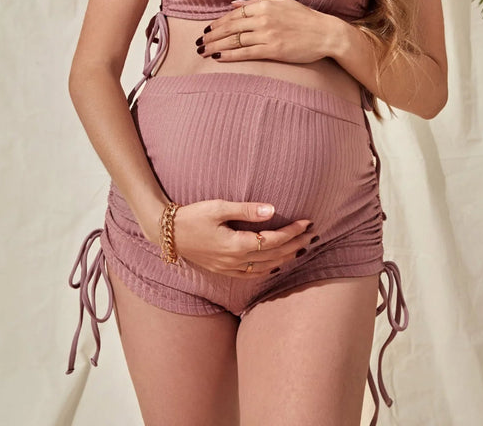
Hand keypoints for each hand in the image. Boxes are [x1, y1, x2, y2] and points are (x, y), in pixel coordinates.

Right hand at [173, 199, 313, 277]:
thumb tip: (272, 210)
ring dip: (286, 258)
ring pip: (266, 268)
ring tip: (301, 249)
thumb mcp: (219, 207)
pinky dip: (269, 270)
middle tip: (312, 235)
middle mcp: (236, 260)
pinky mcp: (224, 270)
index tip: (307, 223)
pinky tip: (276, 265)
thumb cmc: (193, 216)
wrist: (169, 233)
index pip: (273, 240)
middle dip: (295, 245)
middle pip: (274, 255)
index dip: (292, 232)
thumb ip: (246, 210)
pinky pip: (253, 274)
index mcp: (236, 244)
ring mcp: (229, 268)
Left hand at [195, 0, 336, 64]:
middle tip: (199, 42)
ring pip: (235, 40)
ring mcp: (268, 34)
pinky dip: (230, 55)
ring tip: (203, 51)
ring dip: (216, 46)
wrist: (327, 34)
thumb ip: (257, 3)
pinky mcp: (273, 50)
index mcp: (265, 5)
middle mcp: (264, 18)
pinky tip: (218, 57)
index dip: (218, 22)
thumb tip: (234, 4)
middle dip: (212, 35)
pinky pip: (246, 53)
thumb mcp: (282, 2)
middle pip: (230, 27)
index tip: (208, 29)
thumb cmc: (305, 18)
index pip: (234, 13)